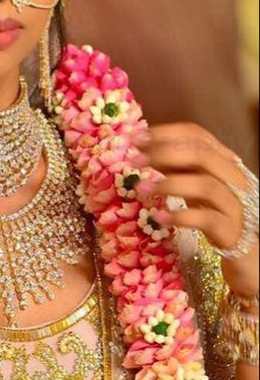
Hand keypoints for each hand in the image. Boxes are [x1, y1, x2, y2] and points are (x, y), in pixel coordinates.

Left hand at [134, 122, 258, 297]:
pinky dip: (182, 216)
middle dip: (166, 153)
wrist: (241, 247)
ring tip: (142, 187)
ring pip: (206, 185)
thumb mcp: (192, 183)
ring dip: (170, 184)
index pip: (198, 135)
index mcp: (222, 160)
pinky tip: (160, 218)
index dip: (167, 133)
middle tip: (137, 159)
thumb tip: (142, 149)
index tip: (137, 137)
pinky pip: (207, 219)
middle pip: (203, 155)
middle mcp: (232, 177)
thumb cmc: (212, 209)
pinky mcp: (230, 229)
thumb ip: (173, 166)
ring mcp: (233, 203)